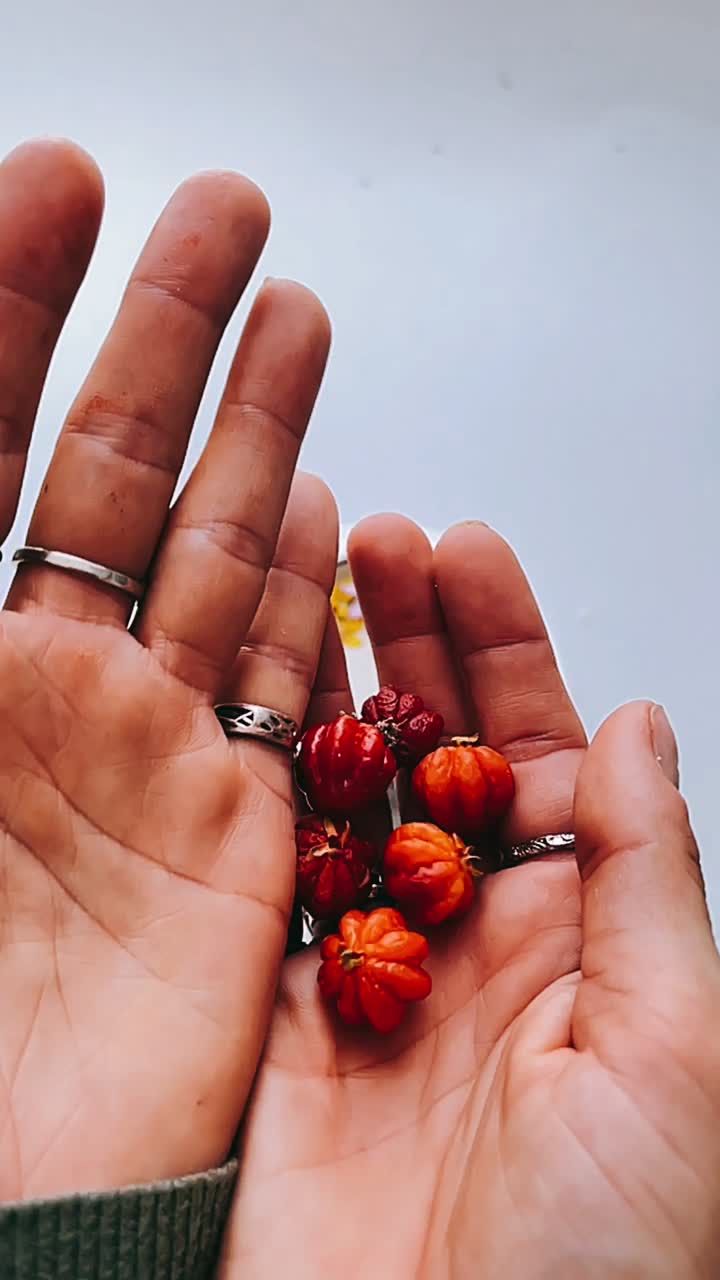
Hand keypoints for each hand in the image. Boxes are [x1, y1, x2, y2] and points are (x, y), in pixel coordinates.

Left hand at [0, 140, 336, 1196]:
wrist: (13, 1197)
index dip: (2, 303)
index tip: (54, 184)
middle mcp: (28, 686)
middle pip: (102, 463)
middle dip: (156, 325)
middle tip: (213, 207)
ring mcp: (136, 742)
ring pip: (208, 542)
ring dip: (255, 416)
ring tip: (292, 301)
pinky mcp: (228, 814)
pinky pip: (275, 665)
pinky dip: (303, 571)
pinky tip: (324, 480)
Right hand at [221, 517, 719, 1278]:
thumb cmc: (605, 1266)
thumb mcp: (675, 1050)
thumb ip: (651, 876)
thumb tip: (640, 720)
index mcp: (582, 938)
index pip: (546, 753)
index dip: (508, 648)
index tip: (470, 554)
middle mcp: (470, 941)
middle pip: (435, 751)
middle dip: (409, 641)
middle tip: (376, 539)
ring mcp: (369, 973)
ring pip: (344, 794)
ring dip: (326, 693)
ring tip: (304, 589)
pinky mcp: (280, 1019)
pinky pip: (264, 882)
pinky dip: (254, 794)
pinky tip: (245, 711)